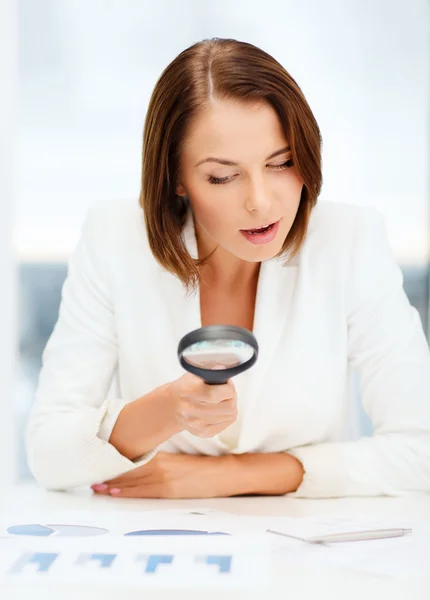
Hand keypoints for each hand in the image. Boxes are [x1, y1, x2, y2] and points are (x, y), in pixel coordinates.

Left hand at [91, 452, 228, 498]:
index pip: (133, 461)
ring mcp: (164, 479)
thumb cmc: (202, 468)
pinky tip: (115, 492)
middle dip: (110, 476)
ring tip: (97, 487)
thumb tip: (142, 465)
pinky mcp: (169, 491)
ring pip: (132, 481)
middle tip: (92, 478)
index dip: (115, 464)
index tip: (100, 465)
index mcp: (162, 457)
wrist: (222, 474)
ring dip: (113, 485)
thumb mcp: (179, 461)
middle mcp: (160, 466)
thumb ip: (161, 462)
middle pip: (129, 471)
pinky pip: (143, 491)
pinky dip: (127, 492)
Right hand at [168, 372, 236, 437]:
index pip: (217, 395)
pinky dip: (228, 415)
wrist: (172, 406)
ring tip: (223, 399)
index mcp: (189, 391)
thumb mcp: (193, 374)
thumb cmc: (186, 387)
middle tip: (227, 391)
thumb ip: (209, 370)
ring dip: (231, 405)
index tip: (226, 382)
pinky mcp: (203, 433)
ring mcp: (197, 424)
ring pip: (230, 415)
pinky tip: (220, 409)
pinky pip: (227, 424)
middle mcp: (191, 410)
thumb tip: (223, 370)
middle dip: (232, 396)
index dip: (229, 387)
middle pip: (228, 407)